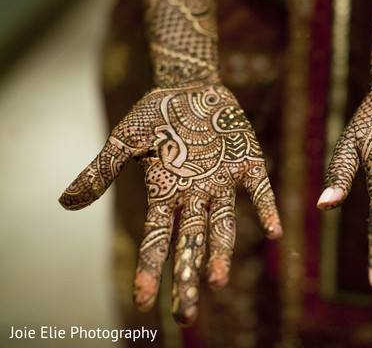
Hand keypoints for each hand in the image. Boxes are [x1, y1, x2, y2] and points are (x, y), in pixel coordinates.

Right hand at [60, 83, 280, 324]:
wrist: (190, 87)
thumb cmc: (156, 115)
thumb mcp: (125, 141)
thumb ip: (100, 171)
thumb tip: (65, 204)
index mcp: (166, 193)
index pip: (156, 239)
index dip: (149, 268)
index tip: (142, 301)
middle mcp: (195, 195)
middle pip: (190, 242)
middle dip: (186, 277)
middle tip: (185, 316)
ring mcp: (222, 181)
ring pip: (222, 223)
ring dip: (220, 251)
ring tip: (217, 281)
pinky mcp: (247, 162)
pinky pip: (259, 189)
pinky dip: (266, 208)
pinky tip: (274, 232)